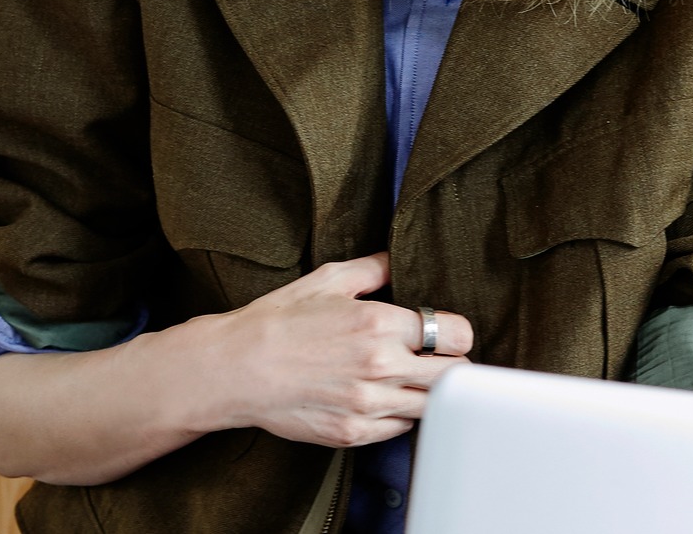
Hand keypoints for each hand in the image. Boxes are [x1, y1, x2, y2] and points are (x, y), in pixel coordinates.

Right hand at [175, 252, 475, 448]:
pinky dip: (401, 414)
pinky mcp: (355, 432)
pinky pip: (401, 429)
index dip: (455, 332)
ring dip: (428, 392)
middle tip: (436, 358)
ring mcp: (369, 405)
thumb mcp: (327, 280)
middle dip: (451, 364)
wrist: (235, 368)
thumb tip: (397, 261)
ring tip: (410, 378)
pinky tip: (383, 397)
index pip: (456, 335)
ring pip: (432, 407)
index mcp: (380, 324)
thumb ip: (373, 269)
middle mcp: (381, 367)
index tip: (445, 332)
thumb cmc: (277, 321)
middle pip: (455, 376)